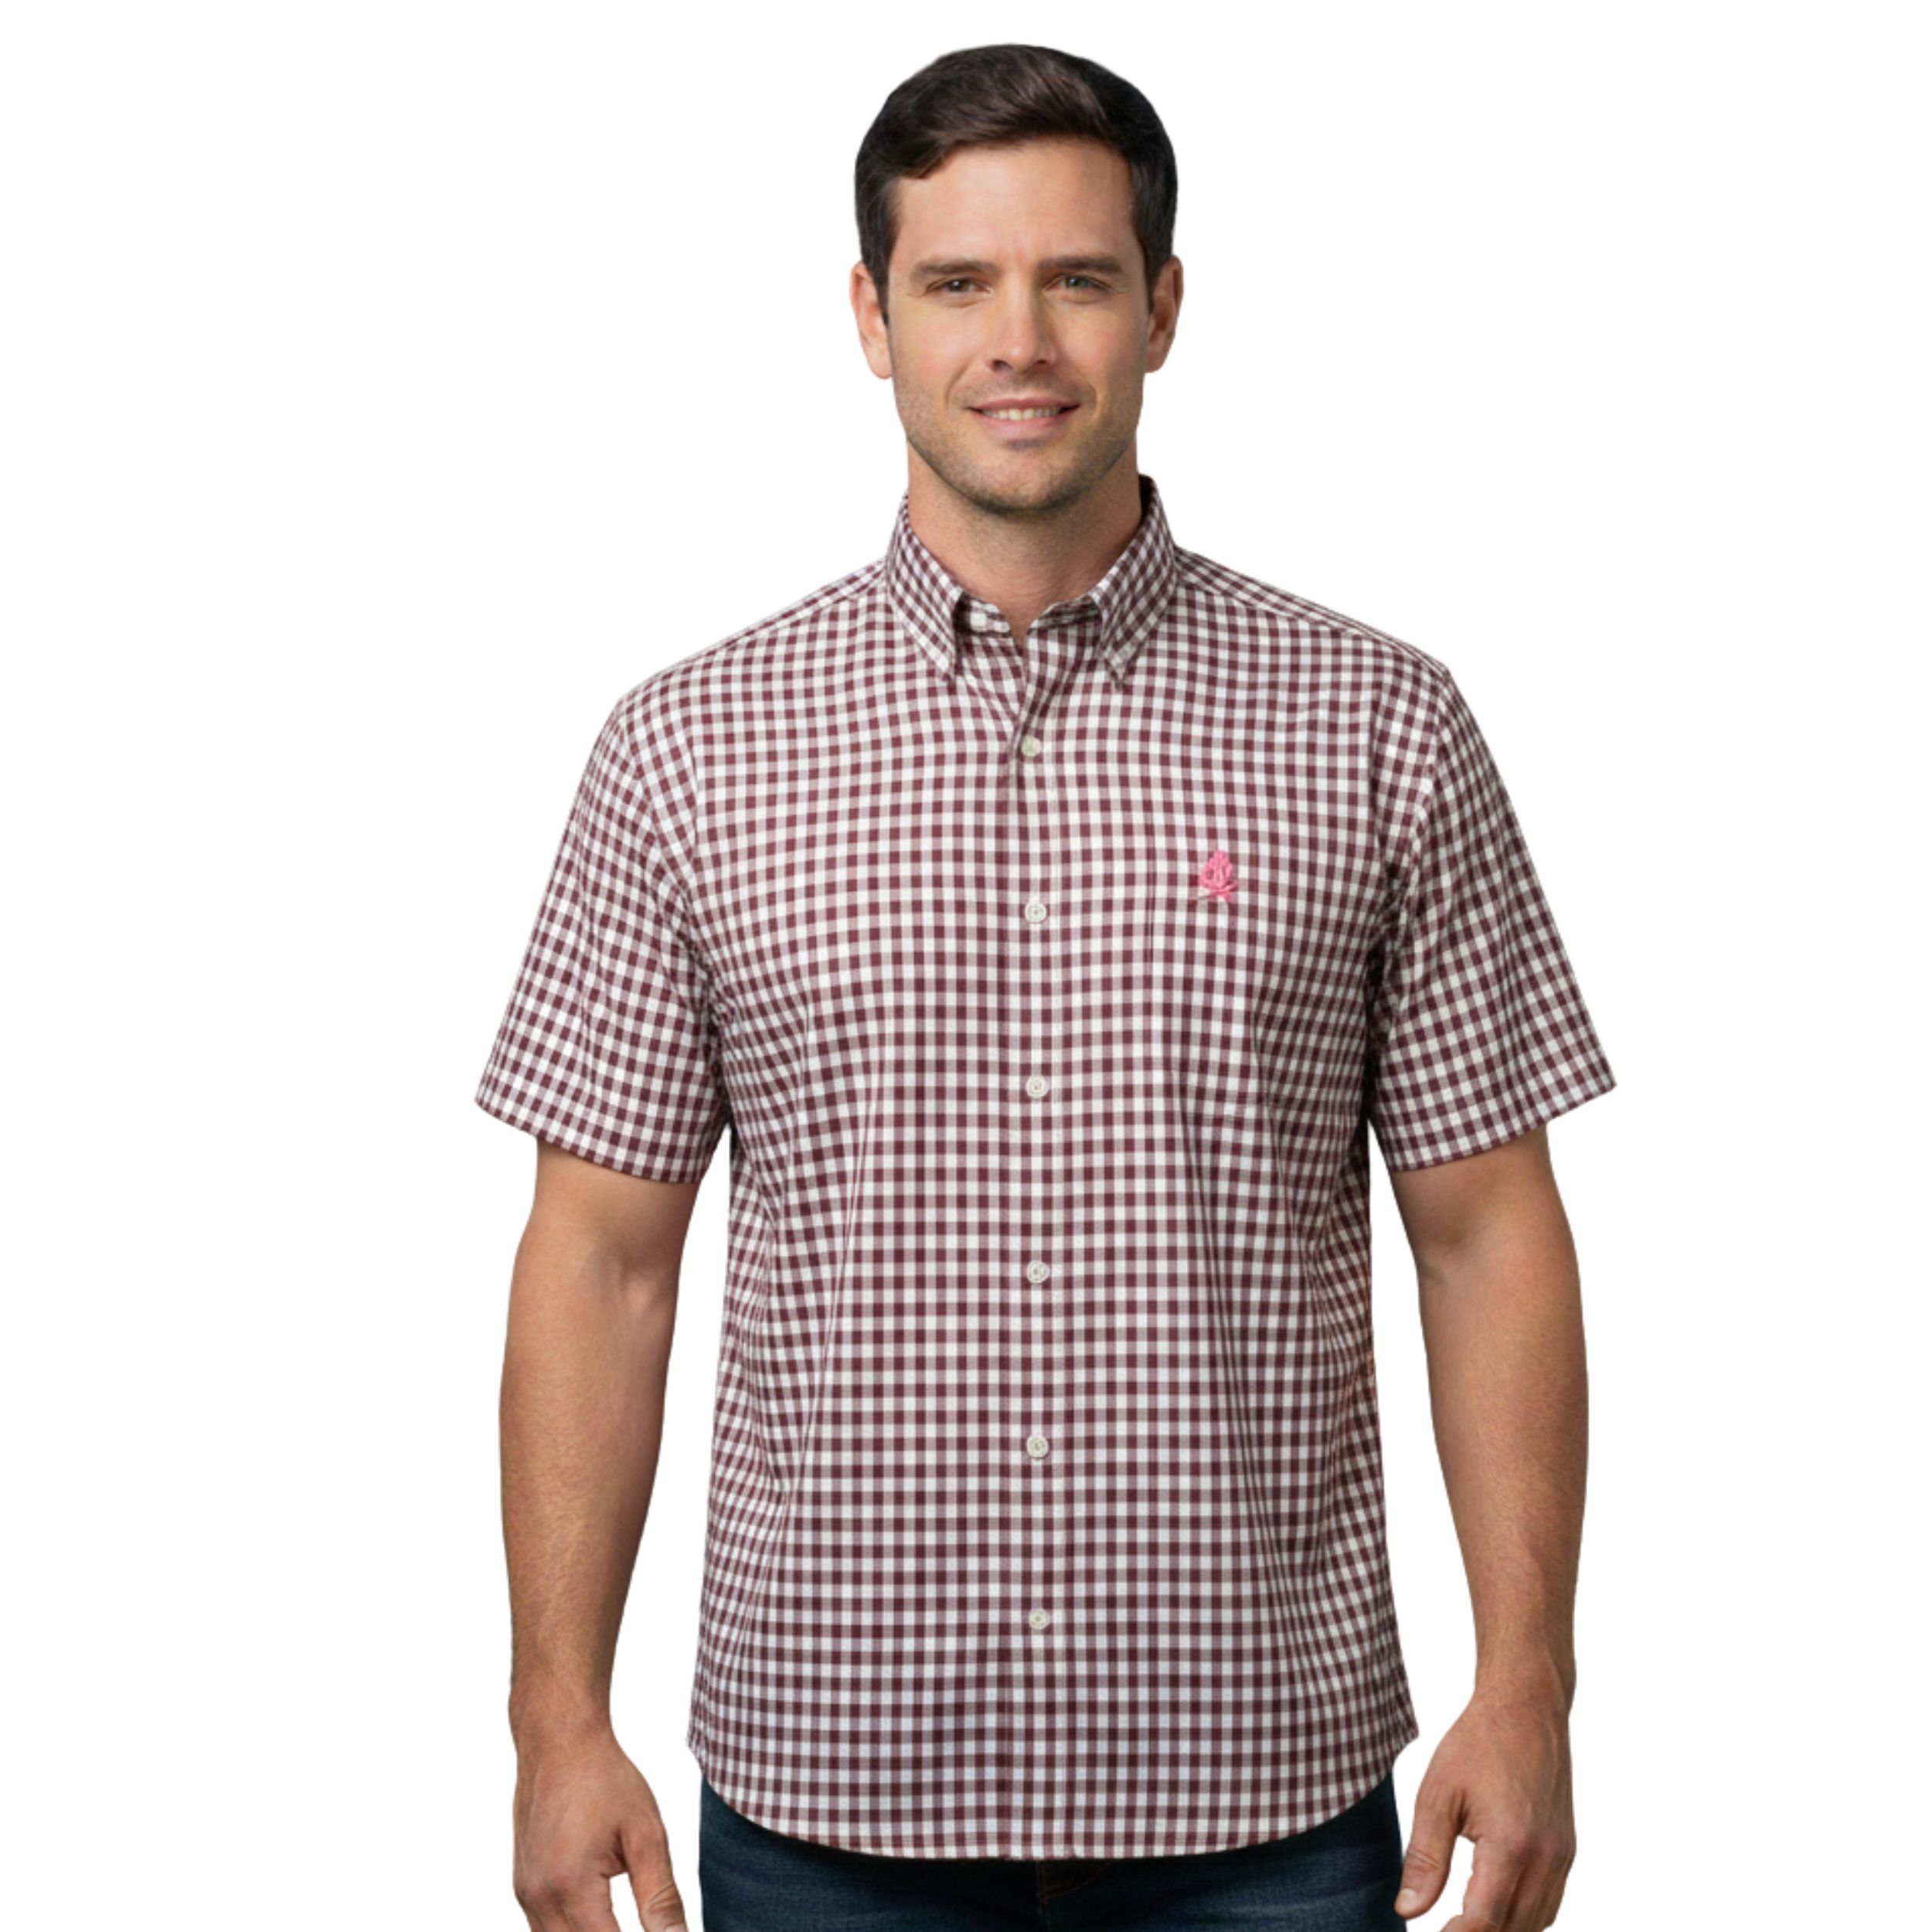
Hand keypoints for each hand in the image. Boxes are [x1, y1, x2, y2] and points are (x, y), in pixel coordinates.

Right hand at [511, 1721, 689, 1930]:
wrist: (558, 1742)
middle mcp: (538, 1898)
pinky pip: (545, 1931)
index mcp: (571, 1885)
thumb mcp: (646, 1833)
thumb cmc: (605, 1780)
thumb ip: (661, 1896)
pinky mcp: (523, 1889)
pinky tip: (602, 1922)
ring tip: (622, 1921)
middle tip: (648, 1925)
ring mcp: (525, 1895)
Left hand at [1393, 1685, 1574, 1928]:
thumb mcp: (1438, 1794)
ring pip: (1536, 1923)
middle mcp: (1546, 1858)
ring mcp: (1562, 1857)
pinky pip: (1548, 1903)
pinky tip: (1494, 1908)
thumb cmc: (1478, 1743)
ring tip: (1461, 1922)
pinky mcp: (1566, 1851)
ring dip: (1502, 1929)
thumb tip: (1408, 1911)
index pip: (1484, 1921)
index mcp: (1511, 1845)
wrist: (1527, 1707)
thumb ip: (1425, 1859)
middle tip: (1441, 1928)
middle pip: (1512, 1929)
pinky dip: (1522, 1916)